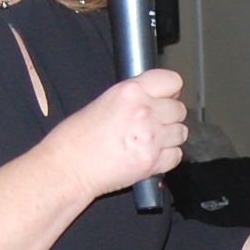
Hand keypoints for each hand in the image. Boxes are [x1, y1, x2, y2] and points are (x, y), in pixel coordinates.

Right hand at [44, 68, 187, 201]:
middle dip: (169, 115)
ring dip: (170, 136)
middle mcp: (144, 111)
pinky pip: (177, 155)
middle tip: (155, 122)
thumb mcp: (105, 101)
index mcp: (131, 91)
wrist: (68, 168)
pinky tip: (151, 154)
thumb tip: (156, 98)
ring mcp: (151, 138)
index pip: (172, 81)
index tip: (167, 96)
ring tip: (152, 140)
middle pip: (179, 109)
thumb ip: (134, 97)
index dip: (171, 90)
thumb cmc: (76, 138)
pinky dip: (168, 156)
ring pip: (181, 132)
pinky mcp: (153, 162)